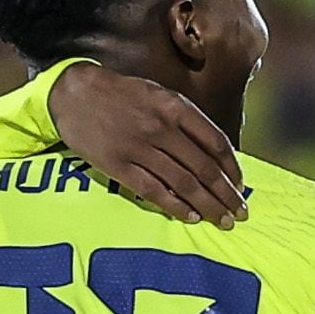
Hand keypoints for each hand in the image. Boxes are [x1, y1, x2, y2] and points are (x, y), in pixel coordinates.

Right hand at [53, 64, 242, 226]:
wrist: (73, 93)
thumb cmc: (120, 94)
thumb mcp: (158, 93)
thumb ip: (185, 118)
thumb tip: (212, 150)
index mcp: (175, 107)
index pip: (215, 142)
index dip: (233, 168)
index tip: (241, 185)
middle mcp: (161, 128)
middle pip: (204, 168)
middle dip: (226, 194)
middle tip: (240, 212)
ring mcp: (140, 149)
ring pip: (184, 184)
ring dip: (208, 206)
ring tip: (223, 220)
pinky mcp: (120, 167)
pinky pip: (154, 192)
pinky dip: (176, 206)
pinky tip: (191, 217)